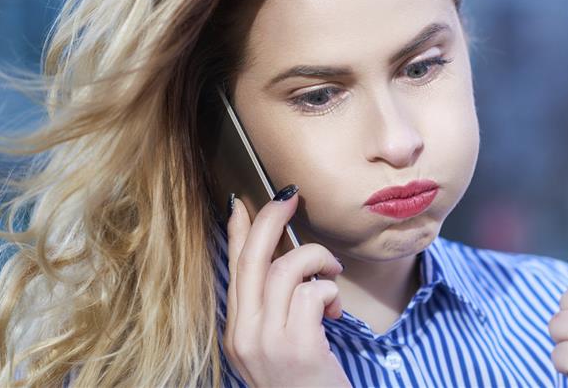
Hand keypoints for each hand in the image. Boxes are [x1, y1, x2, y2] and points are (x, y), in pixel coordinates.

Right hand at [223, 187, 351, 387]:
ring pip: (285, 270)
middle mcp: (244, 337)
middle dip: (271, 221)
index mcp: (236, 334)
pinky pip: (312, 293)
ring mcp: (267, 343)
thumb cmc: (307, 385)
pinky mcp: (296, 348)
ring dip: (317, 260)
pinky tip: (336, 310)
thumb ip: (274, 310)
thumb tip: (281, 262)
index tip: (240, 202)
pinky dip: (330, 292)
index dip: (235, 232)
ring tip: (331, 275)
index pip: (232, 271)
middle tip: (290, 198)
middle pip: (252, 260)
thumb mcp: (279, 347)